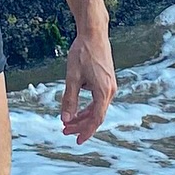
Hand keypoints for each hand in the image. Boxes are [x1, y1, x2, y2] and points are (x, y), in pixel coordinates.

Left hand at [60, 28, 116, 144]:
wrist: (94, 33)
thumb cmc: (82, 53)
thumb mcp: (72, 77)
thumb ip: (69, 99)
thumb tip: (66, 119)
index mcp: (103, 91)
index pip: (96, 119)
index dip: (86, 132)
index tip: (76, 140)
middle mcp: (110, 91)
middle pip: (96, 115)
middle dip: (80, 125)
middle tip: (64, 130)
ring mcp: (110, 86)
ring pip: (97, 108)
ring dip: (83, 116)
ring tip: (68, 122)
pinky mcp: (107, 81)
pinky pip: (98, 100)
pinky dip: (88, 107)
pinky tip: (76, 109)